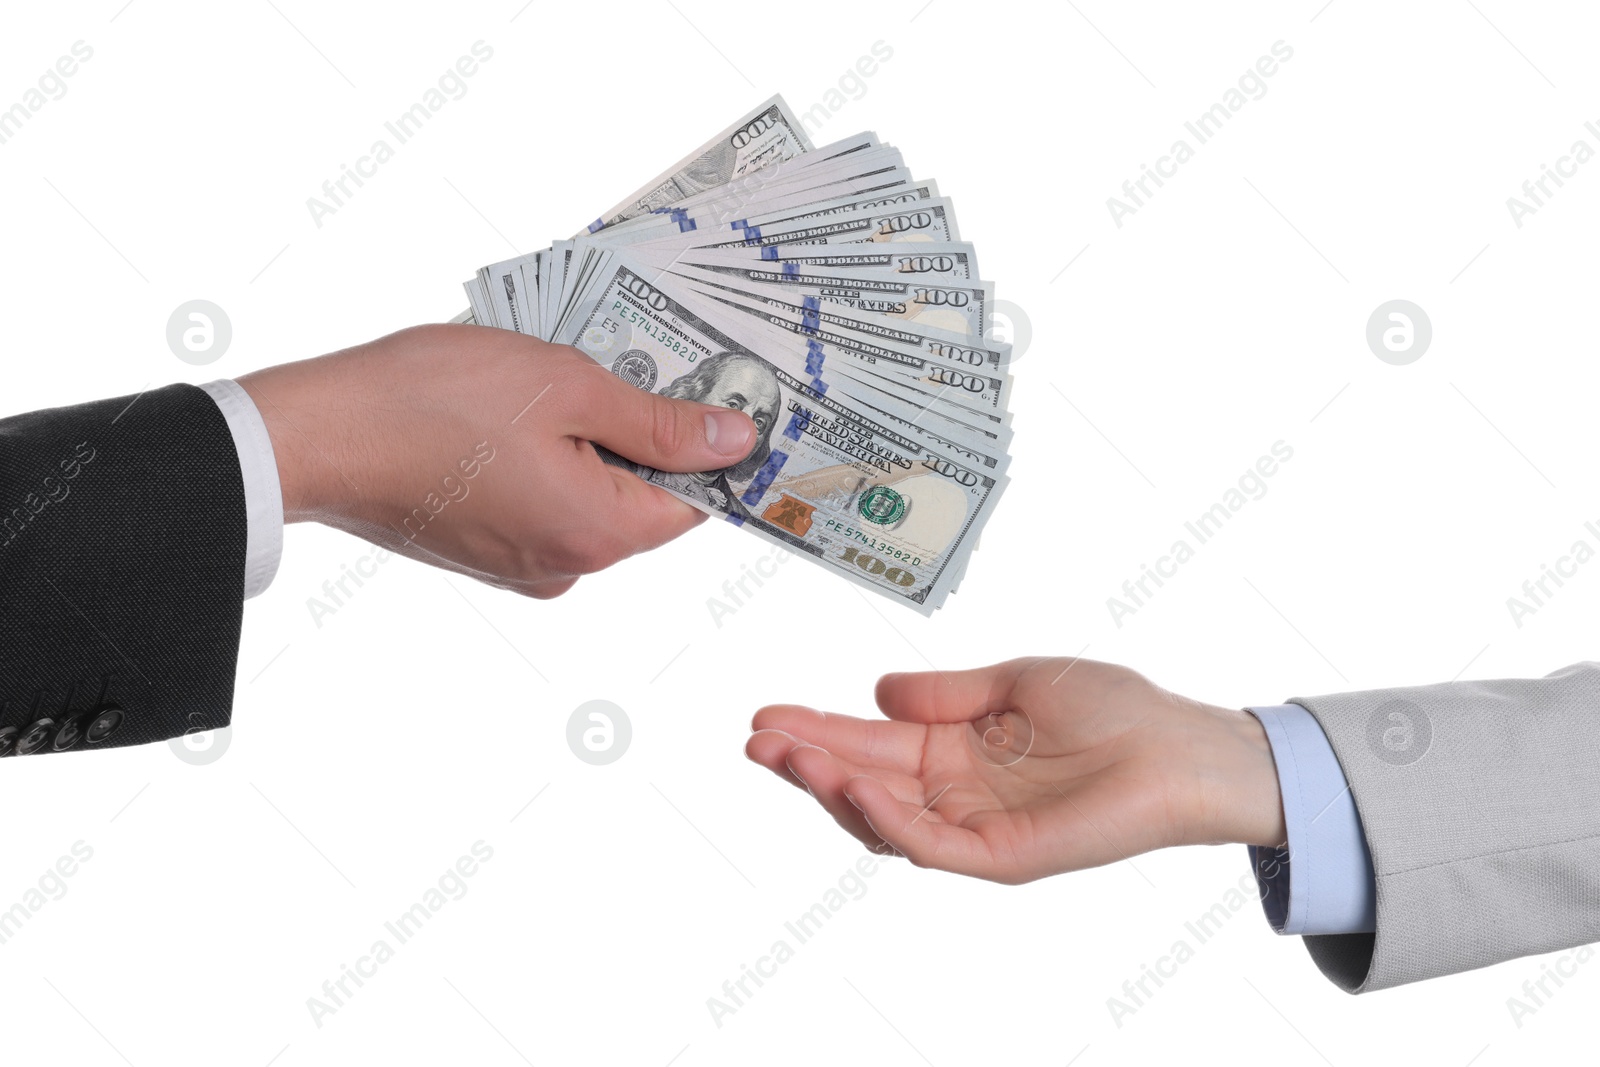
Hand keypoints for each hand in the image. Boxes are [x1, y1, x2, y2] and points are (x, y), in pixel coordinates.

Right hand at [239, 324, 756, 597]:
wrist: (317, 433)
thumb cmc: (434, 400)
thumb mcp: (568, 386)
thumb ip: (659, 422)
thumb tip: (735, 441)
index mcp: (596, 536)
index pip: (694, 503)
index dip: (709, 448)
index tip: (713, 395)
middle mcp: (566, 569)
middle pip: (641, 501)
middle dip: (639, 434)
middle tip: (617, 365)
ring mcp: (520, 567)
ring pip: (589, 498)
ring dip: (586, 442)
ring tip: (547, 382)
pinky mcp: (484, 553)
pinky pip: (542, 505)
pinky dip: (543, 460)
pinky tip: (512, 412)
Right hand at [747, 657, 1285, 883]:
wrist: (1179, 745)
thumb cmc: (1113, 708)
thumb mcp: (1013, 682)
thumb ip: (946, 692)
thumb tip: (879, 692)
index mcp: (954, 749)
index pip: (869, 742)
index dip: (818, 729)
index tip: (767, 714)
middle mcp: (955, 793)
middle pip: (862, 784)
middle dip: (806, 762)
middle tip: (756, 740)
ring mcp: (974, 827)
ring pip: (884, 820)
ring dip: (832, 790)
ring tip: (790, 757)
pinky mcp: (1002, 856)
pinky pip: (932, 845)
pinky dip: (888, 819)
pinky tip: (854, 786)